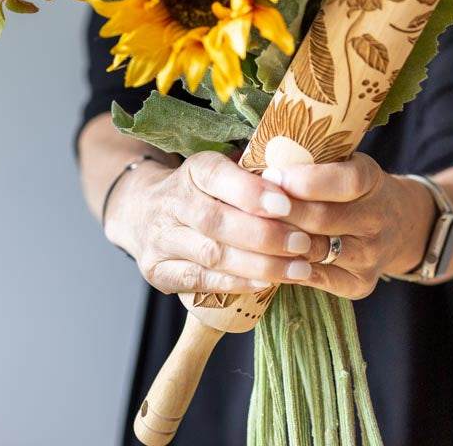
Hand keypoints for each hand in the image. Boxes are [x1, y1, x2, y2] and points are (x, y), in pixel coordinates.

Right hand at [104, 150, 329, 295]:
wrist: (143, 210)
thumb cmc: (205, 191)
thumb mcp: (225, 169)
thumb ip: (258, 171)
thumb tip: (309, 171)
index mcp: (192, 169)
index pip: (217, 175)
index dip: (251, 191)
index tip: (286, 204)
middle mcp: (170, 201)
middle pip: (216, 220)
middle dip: (265, 236)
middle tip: (304, 243)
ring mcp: (160, 238)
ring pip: (211, 254)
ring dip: (258, 264)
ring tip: (297, 269)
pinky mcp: (157, 270)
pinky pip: (199, 280)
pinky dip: (235, 283)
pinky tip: (265, 284)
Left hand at [262, 154, 435, 297]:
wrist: (398, 223)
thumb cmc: (351, 186)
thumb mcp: (342, 161)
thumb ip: (310, 160)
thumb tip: (256, 160)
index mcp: (372, 180)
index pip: (345, 181)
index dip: (305, 180)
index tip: (270, 175)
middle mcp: (376, 219)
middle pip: (323, 218)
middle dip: (282, 212)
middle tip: (250, 206)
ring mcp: (371, 255)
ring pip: (315, 250)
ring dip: (280, 241)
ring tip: (252, 231)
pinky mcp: (361, 283)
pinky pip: (317, 278)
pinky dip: (289, 268)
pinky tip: (267, 256)